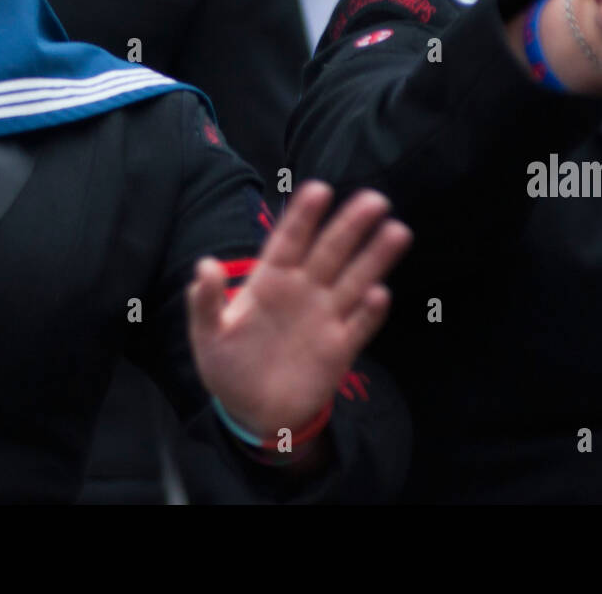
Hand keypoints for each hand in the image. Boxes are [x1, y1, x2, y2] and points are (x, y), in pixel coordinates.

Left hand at [187, 181, 410, 440]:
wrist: (252, 412)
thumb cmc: (228, 365)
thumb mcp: (208, 336)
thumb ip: (206, 302)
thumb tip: (204, 265)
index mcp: (270, 279)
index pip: (289, 240)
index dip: (303, 216)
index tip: (319, 189)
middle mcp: (303, 290)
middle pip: (330, 251)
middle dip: (350, 226)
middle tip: (374, 199)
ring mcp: (325, 316)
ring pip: (354, 279)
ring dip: (374, 257)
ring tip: (397, 230)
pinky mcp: (340, 348)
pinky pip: (359, 325)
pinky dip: (370, 311)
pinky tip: (379, 294)